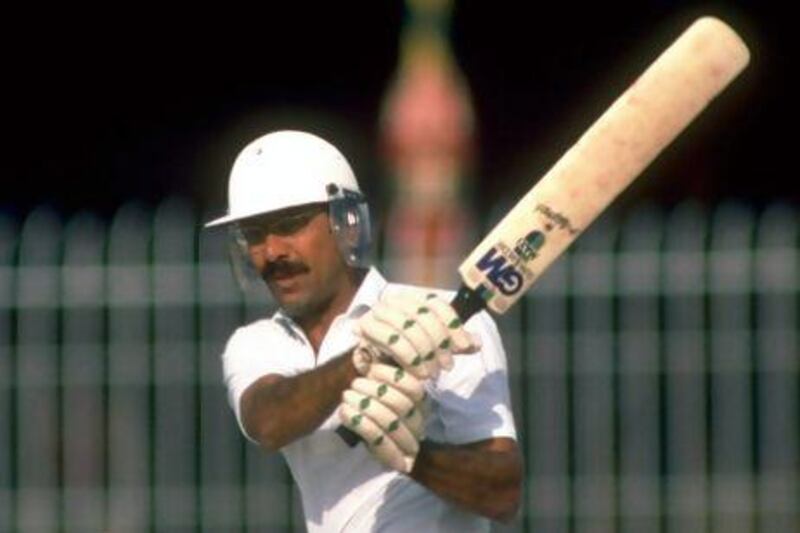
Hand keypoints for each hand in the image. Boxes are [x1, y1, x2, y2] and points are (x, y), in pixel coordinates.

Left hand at [338, 363, 426, 472]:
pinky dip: (360, 424)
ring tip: (346, 396)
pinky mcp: (397, 459)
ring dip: (365, 406)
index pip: (413, 387)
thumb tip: (367, 356)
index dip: (392, 376)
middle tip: (353, 383)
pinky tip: (344, 412)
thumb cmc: (371, 405)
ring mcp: (409, 441)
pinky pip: (380, 442)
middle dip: (375, 390)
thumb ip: (378, 372)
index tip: (371, 369)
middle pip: (402, 404)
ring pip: (390, 422)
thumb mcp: (378, 386)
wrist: (367, 441)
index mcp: (419, 401)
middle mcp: (419, 421)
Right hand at [353, 291, 480, 378]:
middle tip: (447, 367)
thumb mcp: (435, 347)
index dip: (453, 325)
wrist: (375, 365)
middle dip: (439, 344)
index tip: (464, 347)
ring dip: (425, 354)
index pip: (437, 305)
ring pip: (409, 328)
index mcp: (414, 298)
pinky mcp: (367, 326)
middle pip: (424, 316)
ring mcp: (379, 311)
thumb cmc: (408, 353)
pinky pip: (392, 341)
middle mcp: (396, 300)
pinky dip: (410, 358)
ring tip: (433, 373)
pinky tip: (418, 373)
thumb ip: (455, 343)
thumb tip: (477, 343)